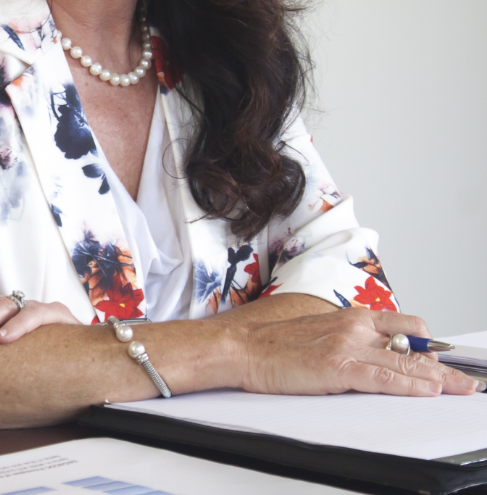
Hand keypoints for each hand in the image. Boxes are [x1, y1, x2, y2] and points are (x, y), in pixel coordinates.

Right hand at [240, 308, 479, 396]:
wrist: (243, 346)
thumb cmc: (274, 344)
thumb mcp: (317, 334)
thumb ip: (347, 341)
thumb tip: (371, 356)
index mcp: (349, 317)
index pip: (403, 326)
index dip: (430, 343)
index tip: (448, 356)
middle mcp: (353, 326)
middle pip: (412, 346)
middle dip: (444, 366)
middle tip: (468, 381)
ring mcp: (347, 345)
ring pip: (404, 363)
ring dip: (438, 379)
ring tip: (462, 389)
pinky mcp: (337, 366)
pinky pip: (383, 378)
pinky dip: (410, 385)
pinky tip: (428, 391)